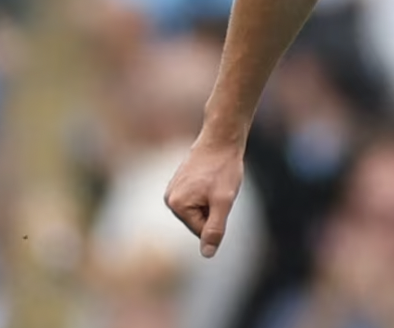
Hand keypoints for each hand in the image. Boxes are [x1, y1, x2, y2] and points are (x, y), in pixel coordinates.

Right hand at [164, 136, 244, 257]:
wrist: (222, 138)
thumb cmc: (224, 168)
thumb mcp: (224, 202)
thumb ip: (215, 229)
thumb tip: (207, 254)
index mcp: (176, 205)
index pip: (201, 230)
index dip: (218, 216)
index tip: (221, 194)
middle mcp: (169, 199)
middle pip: (198, 221)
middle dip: (213, 209)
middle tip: (220, 188)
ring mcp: (173, 190)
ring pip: (199, 210)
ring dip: (212, 201)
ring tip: (215, 182)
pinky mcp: (179, 183)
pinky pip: (198, 199)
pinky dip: (209, 193)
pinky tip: (211, 177)